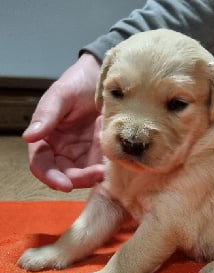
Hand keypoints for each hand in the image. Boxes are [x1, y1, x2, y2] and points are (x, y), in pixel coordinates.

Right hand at [23, 53, 105, 191]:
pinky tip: (114, 161)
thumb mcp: (61, 95)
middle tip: (96, 174)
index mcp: (46, 139)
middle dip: (79, 179)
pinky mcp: (101, 152)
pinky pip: (102, 166)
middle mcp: (63, 150)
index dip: (51, 177)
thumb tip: (29, 137)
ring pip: (85, 175)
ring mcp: (83, 153)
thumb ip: (47, 115)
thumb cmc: (78, 83)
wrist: (104, 77)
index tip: (65, 184)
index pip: (42, 165)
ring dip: (94, 176)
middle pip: (65, 175)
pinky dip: (106, 168)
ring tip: (106, 169)